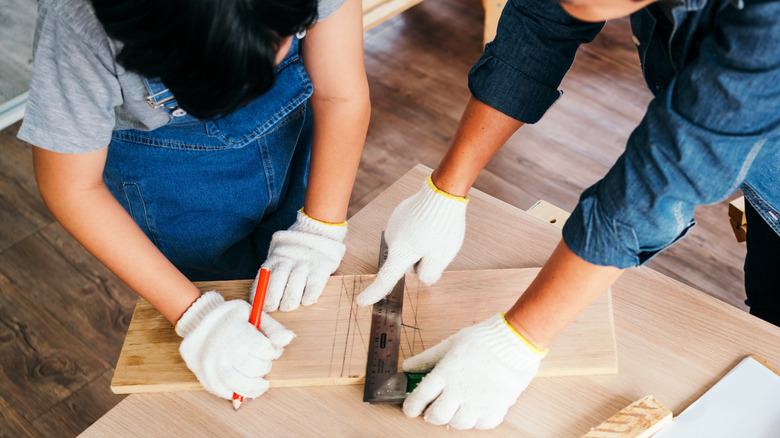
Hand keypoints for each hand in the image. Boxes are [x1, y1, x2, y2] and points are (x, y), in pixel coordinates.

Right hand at [176, 291, 294, 398]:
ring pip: (240, 386)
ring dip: (255, 388)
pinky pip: (224, 392)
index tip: (272, 350)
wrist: (196, 321)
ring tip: (261, 385)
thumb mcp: (252, 313)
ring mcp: (214, 366)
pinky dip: (236, 393)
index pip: (267, 351)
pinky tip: (243, 387)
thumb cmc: (229, 317)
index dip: (274, 352)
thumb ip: (272, 327)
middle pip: (255, 369)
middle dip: (265, 367)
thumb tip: (289, 338)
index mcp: (239, 334)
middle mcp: (226, 352)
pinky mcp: (206, 377)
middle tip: (263, 363)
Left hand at [253, 210, 346, 310]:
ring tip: (288, 306)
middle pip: (278, 280)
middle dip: (272, 299)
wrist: (319, 232)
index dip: (260, 294)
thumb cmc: (295, 251)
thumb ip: (271, 272)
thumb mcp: (279, 255)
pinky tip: (306, 301)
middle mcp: (290, 258)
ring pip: (295, 285)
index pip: (264, 276)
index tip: (260, 306)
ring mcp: (306, 262)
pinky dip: (309, 296)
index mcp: (276, 256)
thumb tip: (259, 298)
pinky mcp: (322, 266)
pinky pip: (314, 285)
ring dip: (290, 300)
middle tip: (273, 309)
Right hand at [355, 176, 467, 305]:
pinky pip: (408, 232)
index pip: (386, 279)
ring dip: (420, 246)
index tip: (362, 302)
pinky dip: (419, 233)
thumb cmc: (444, 227)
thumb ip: (430, 275)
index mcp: (400, 253)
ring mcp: (394, 225)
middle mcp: (392, 240)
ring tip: (437, 234)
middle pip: (404, 263)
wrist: (443, 192)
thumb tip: (423, 278)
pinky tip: (430, 224)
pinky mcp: (399, 214)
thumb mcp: (442, 257)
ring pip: (407, 247)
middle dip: (419, 262)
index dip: (375, 293)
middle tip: (438, 250)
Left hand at [402, 314, 546, 429]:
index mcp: (445, 373)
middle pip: (436, 416)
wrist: (515, 340)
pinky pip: (481, 425)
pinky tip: (475, 409)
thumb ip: (427, 357)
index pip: (419, 397)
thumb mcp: (450, 343)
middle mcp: (460, 390)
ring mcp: (479, 401)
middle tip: (433, 409)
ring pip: (458, 424)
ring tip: (456, 408)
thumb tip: (407, 366)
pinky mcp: (497, 407)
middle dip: (430, 415)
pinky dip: (476, 421)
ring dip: (453, 418)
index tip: (410, 408)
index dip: (410, 407)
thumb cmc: (483, 338)